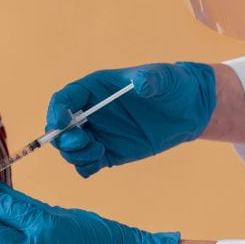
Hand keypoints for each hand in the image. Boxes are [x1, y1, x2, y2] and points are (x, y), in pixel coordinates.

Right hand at [47, 63, 215, 176]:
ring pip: (69, 149)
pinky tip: (101, 159)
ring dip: (75, 154)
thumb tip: (140, 84)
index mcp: (94, 88)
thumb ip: (151, 79)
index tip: (60, 122)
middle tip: (83, 141)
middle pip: (59, 127)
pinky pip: (85, 164)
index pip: (64, 98)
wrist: (188, 109)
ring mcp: (98, 133)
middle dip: (63, 137)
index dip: (56, 110)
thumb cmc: (171, 85)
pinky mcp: (107, 152)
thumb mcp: (164, 77)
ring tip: (99, 151)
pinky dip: (85, 166)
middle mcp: (90, 111)